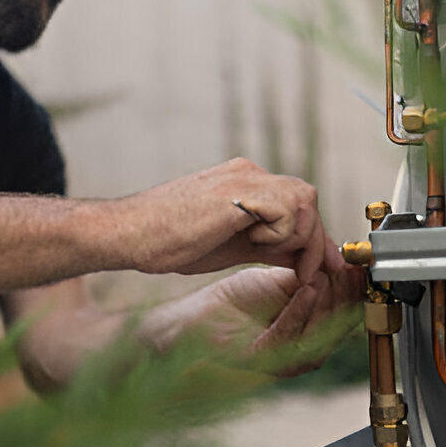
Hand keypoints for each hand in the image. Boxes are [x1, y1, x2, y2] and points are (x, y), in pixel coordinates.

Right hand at [111, 159, 342, 283]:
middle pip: (307, 199)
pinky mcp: (239, 191)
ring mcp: (244, 178)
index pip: (297, 203)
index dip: (313, 237)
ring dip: (296, 238)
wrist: (128, 234)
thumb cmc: (168, 242)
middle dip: (314, 240)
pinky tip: (251, 242)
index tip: (317, 268)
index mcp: (245, 183)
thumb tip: (304, 259)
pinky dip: (280, 234)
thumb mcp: (233, 246)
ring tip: (266, 254)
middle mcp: (248, 173)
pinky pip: (288, 210)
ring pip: (304, 201)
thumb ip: (270, 247)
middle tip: (306, 273)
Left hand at [155, 264, 365, 376]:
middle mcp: (294, 354)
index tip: (362, 267)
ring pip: (315, 337)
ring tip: (330, 276)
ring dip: (327, 304)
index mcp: (302, 335)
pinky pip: (286, 338)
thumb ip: (307, 276)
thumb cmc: (226, 306)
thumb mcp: (275, 283)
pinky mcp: (254, 361)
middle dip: (347, 297)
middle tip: (352, 270)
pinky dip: (300, 312)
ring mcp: (276, 362)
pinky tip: (307, 289)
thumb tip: (342, 260)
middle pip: (333, 330)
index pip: (338, 316)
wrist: (184, 321)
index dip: (354, 292)